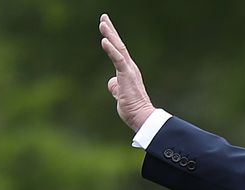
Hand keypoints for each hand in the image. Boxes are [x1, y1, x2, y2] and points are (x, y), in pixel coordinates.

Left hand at [99, 14, 154, 132]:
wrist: (142, 117)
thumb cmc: (132, 109)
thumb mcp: (120, 95)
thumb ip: (115, 87)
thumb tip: (111, 82)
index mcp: (128, 71)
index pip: (118, 51)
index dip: (111, 38)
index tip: (105, 26)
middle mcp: (130, 67)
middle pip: (118, 45)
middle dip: (110, 30)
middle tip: (103, 17)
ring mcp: (129, 70)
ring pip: (118, 48)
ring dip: (110, 35)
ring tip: (102, 23)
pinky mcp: (127, 75)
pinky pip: (118, 59)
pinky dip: (111, 49)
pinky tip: (104, 40)